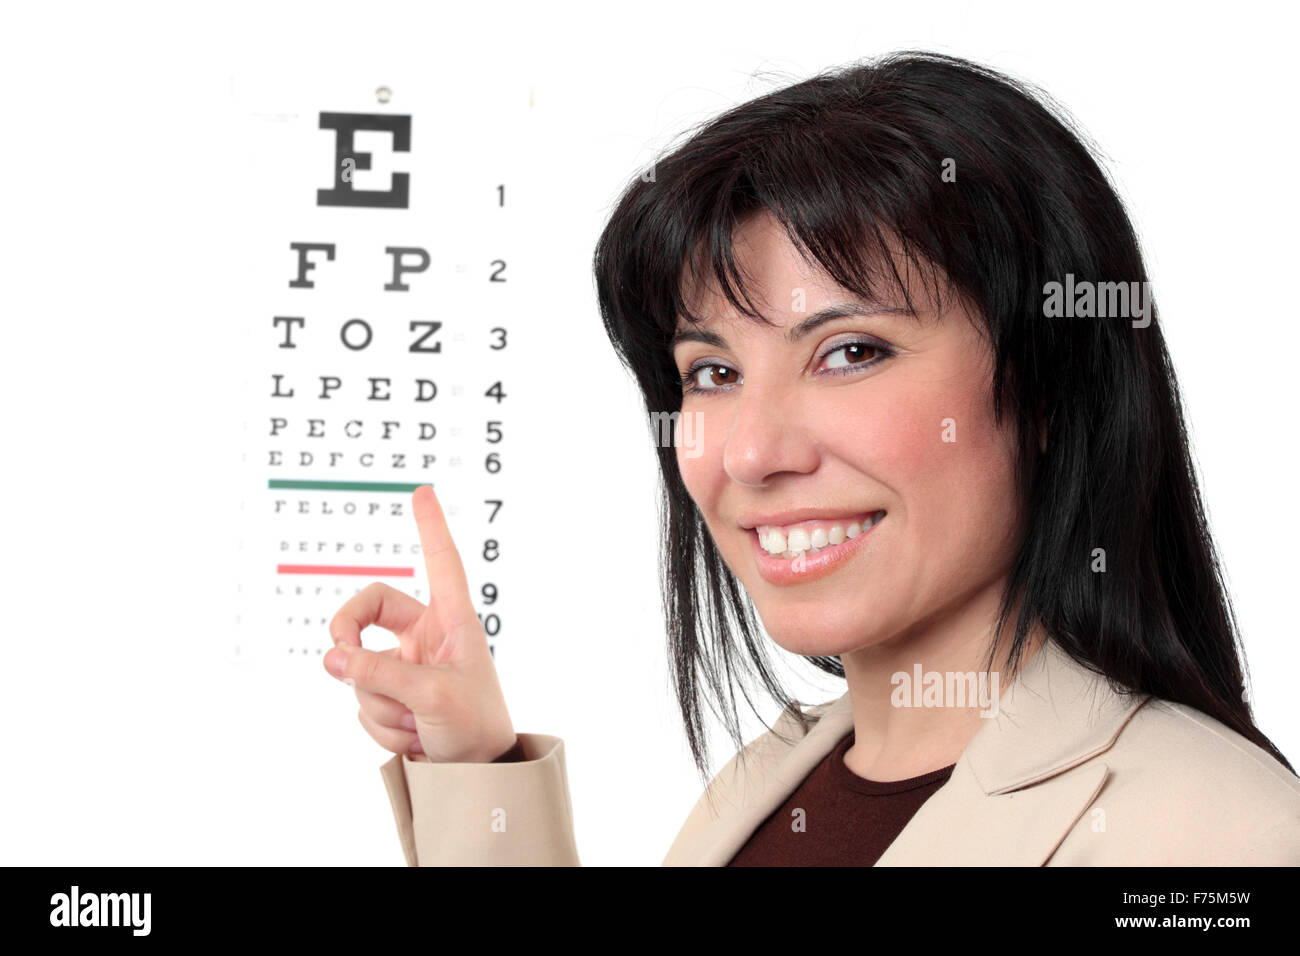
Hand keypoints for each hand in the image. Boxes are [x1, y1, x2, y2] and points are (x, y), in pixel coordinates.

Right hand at [323, 485, 516, 763]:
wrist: (476, 776)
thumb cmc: (474, 726)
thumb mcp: (431, 696)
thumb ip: (379, 674)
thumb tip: (331, 658)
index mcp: (453, 621)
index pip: (440, 563)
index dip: (430, 526)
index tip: (422, 490)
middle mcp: (426, 636)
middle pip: (367, 612)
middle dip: (348, 635)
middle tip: (338, 659)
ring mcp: (406, 667)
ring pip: (359, 671)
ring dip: (380, 705)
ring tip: (418, 725)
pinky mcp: (391, 697)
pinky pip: (361, 703)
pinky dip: (380, 726)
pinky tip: (412, 738)